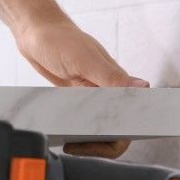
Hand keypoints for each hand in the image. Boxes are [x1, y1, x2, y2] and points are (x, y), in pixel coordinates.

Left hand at [13, 18, 148, 158]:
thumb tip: (144, 87)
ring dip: (87, 138)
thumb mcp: (84, 58)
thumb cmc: (60, 40)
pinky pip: (81, 119)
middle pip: (115, 128)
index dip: (124, 134)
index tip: (102, 142)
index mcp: (116, 81)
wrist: (35, 32)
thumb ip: (111, 75)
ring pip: (97, 126)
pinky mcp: (74, 97)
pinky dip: (75, 129)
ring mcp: (90, 95)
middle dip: (100, 143)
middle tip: (76, 146)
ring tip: (68, 143)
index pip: (133, 116)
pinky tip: (62, 133)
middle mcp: (107, 90)